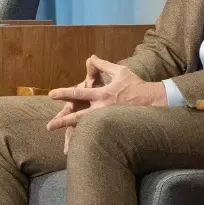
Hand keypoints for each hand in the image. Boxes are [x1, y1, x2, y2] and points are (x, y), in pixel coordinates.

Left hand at [46, 56, 165, 148]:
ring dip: (73, 136)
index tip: (51, 94)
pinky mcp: (114, 127)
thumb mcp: (120, 71)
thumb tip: (91, 57)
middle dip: (63, 121)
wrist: (154, 100)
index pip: (79, 93)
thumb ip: (103, 65)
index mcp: (102, 94)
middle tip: (49, 126)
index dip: (64, 93)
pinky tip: (81, 147)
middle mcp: (103, 109)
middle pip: (78, 117)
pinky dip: (89, 140)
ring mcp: (108, 120)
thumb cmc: (136, 85)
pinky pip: (99, 134)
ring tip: (64, 146)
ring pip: (87, 129)